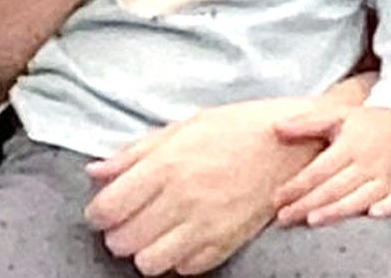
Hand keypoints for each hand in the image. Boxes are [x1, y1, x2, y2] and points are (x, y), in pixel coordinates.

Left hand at [85, 98, 320, 275]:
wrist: (295, 144)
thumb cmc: (239, 128)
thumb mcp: (185, 127)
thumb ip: (136, 153)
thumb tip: (95, 171)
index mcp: (167, 166)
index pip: (107, 209)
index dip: (98, 213)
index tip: (106, 208)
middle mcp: (182, 199)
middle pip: (122, 241)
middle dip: (119, 232)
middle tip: (132, 217)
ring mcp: (206, 226)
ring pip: (148, 263)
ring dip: (145, 250)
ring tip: (156, 231)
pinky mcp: (226, 244)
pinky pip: (184, 270)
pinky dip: (178, 259)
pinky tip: (184, 236)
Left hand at [271, 105, 390, 226]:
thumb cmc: (368, 123)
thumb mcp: (338, 115)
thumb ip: (307, 123)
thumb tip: (275, 128)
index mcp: (350, 145)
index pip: (318, 170)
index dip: (297, 185)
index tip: (277, 198)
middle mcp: (368, 162)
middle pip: (334, 187)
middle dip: (308, 204)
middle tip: (283, 218)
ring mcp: (387, 177)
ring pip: (359, 198)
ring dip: (337, 210)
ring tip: (312, 221)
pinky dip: (386, 208)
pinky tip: (372, 215)